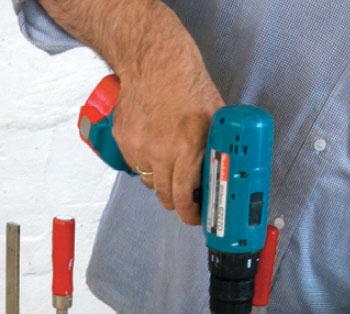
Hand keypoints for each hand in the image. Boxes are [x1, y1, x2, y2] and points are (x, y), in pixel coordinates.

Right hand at [111, 19, 223, 223]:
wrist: (153, 60)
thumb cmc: (187, 83)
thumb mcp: (215, 117)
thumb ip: (217, 147)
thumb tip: (225, 172)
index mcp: (187, 147)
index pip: (185, 197)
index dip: (191, 214)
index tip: (197, 217)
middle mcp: (161, 150)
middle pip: (166, 197)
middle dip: (178, 202)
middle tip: (187, 199)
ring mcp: (139, 146)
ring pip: (151, 184)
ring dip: (162, 182)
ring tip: (171, 166)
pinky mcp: (124, 140)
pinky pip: (136, 167)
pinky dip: (146, 164)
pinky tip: (155, 147)